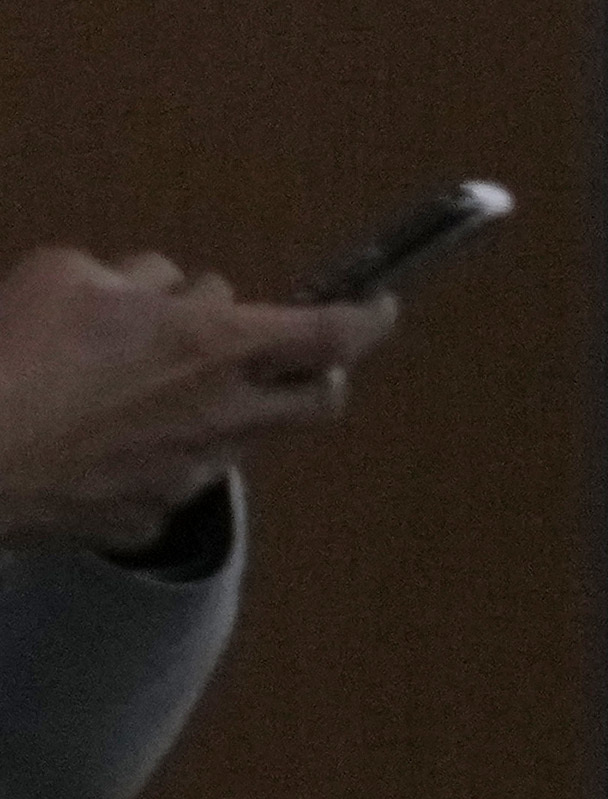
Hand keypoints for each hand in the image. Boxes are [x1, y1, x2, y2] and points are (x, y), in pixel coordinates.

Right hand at [0, 247, 394, 559]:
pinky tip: (108, 448)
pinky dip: (155, 458)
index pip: (331, 333)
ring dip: (223, 412)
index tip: (380, 308)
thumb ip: (136, 279)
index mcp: (217, 346)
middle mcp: (224, 415)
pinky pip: (171, 482)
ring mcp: (190, 475)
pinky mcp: (146, 520)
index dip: (368, 319)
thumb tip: (162, 290)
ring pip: (240, 439)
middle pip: (318, 401)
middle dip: (317, 377)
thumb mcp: (71, 278)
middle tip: (286, 360)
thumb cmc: (18, 357)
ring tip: (161, 394)